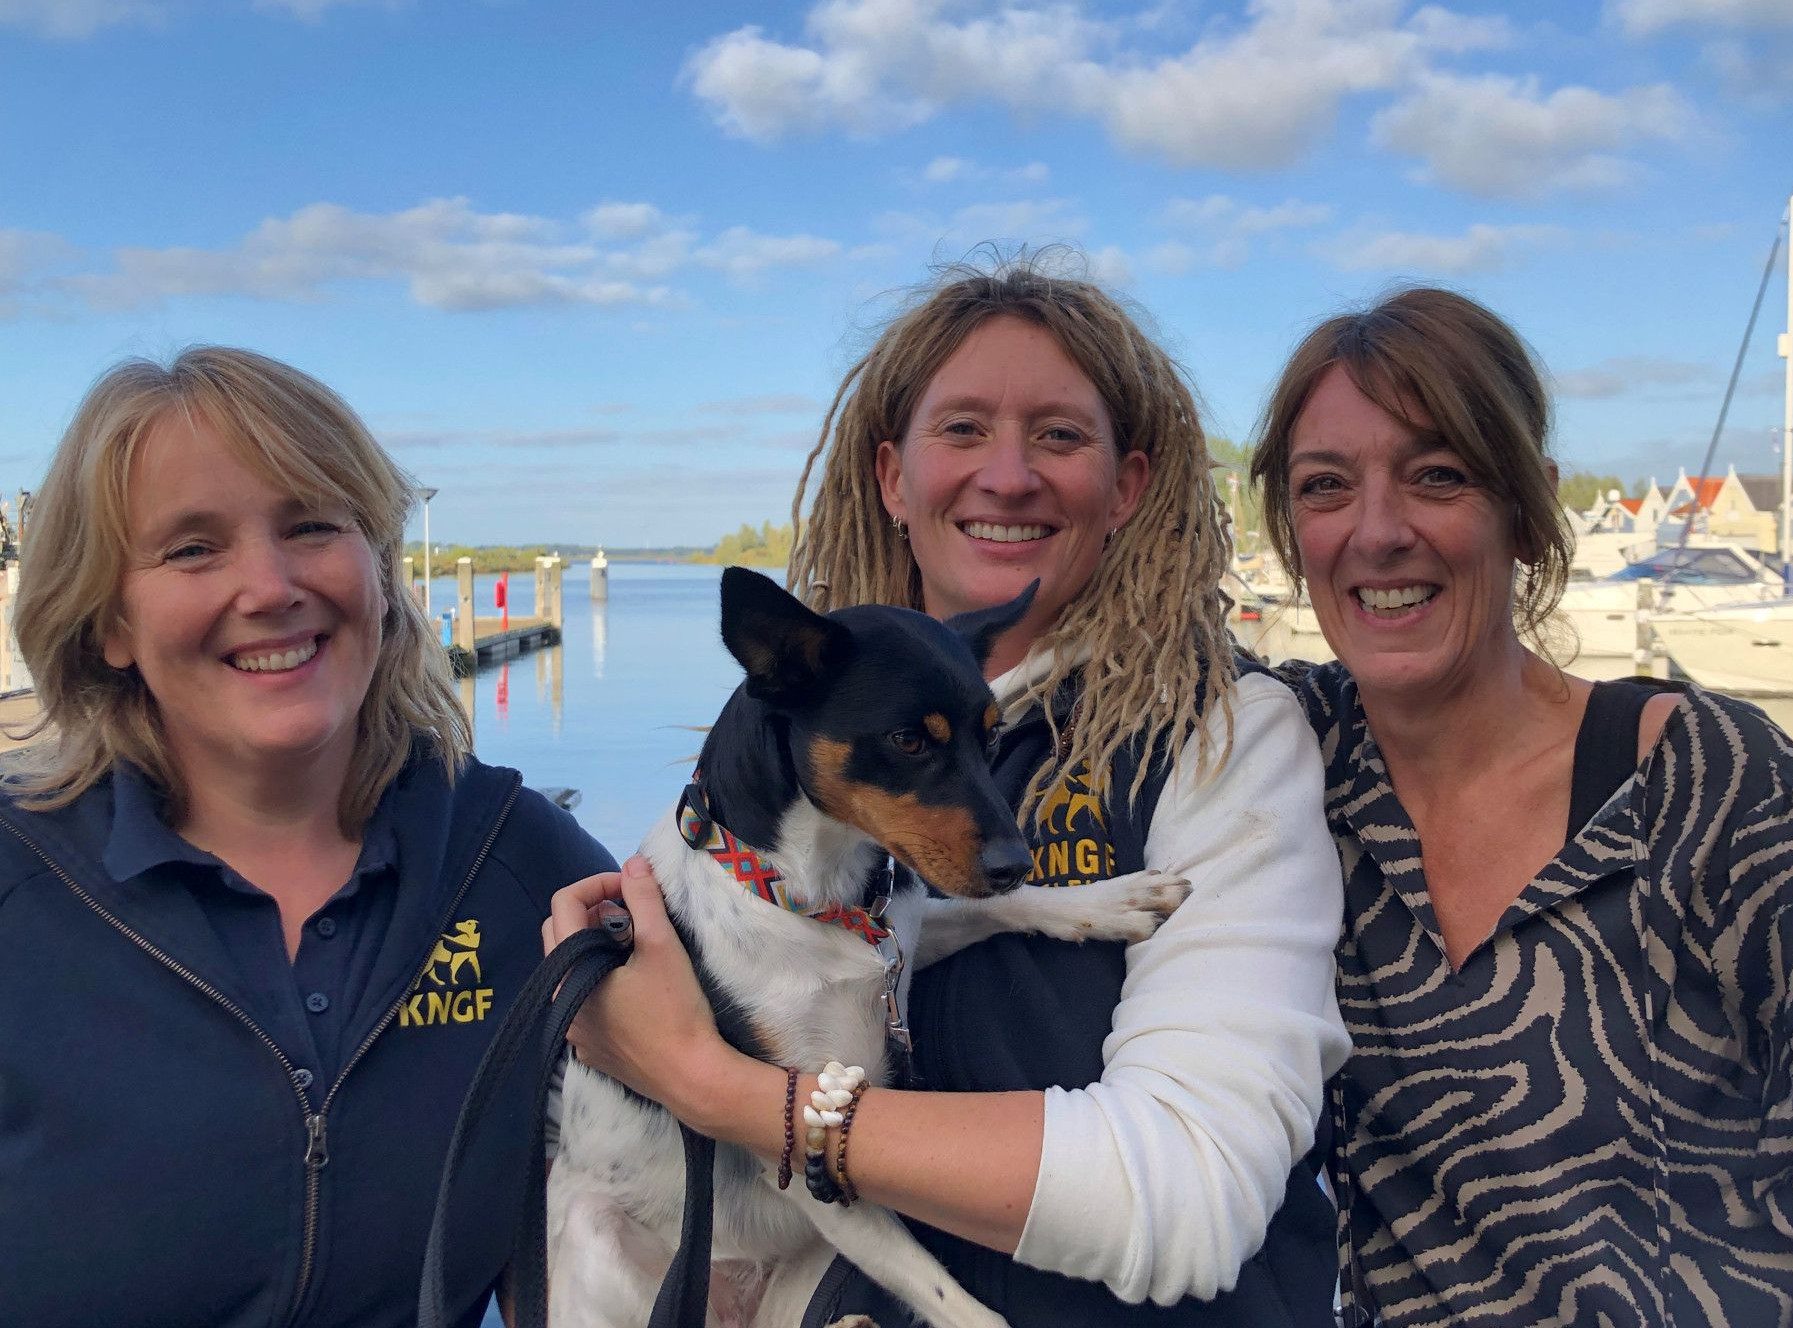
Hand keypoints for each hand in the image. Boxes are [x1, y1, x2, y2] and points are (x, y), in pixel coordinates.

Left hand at [543, 856, 732, 1116]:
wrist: (691, 1077)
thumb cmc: (675, 1009)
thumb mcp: (662, 945)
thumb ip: (644, 897)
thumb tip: (634, 863)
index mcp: (568, 969)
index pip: (565, 903)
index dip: (598, 883)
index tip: (632, 886)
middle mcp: (558, 998)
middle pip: (560, 932)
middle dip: (594, 910)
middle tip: (633, 912)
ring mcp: (571, 1026)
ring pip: (570, 965)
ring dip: (597, 943)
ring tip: (635, 944)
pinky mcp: (588, 1046)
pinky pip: (581, 996)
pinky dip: (601, 976)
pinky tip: (634, 984)